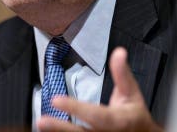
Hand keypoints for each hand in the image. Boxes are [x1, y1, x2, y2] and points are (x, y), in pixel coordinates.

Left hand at [36, 47, 162, 131]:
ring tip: (40, 125)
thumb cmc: (135, 113)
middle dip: (61, 128)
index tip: (56, 100)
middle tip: (41, 121)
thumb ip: (122, 73)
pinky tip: (48, 131)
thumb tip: (119, 52)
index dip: (76, 108)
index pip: (95, 115)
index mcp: (118, 120)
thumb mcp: (132, 92)